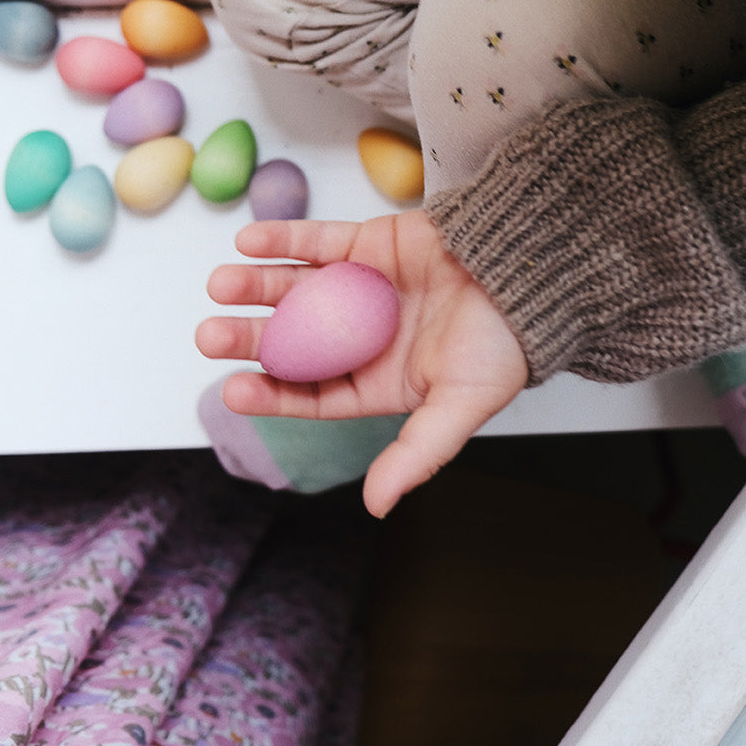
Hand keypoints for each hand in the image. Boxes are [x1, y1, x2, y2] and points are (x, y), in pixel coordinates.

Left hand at [195, 211, 528, 516]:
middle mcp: (364, 336)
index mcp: (380, 382)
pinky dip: (284, 239)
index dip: (271, 391)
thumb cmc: (504, 344)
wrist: (534, 271)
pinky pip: (318, 241)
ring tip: (222, 284)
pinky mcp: (370, 244)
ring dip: (257, 285)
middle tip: (211, 334)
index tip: (233, 386)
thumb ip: (416, 455)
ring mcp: (363, 288)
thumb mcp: (461, 406)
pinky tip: (250, 240)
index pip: (313, 393)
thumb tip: (377, 506)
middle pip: (294, 341)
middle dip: (251, 338)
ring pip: (297, 289)